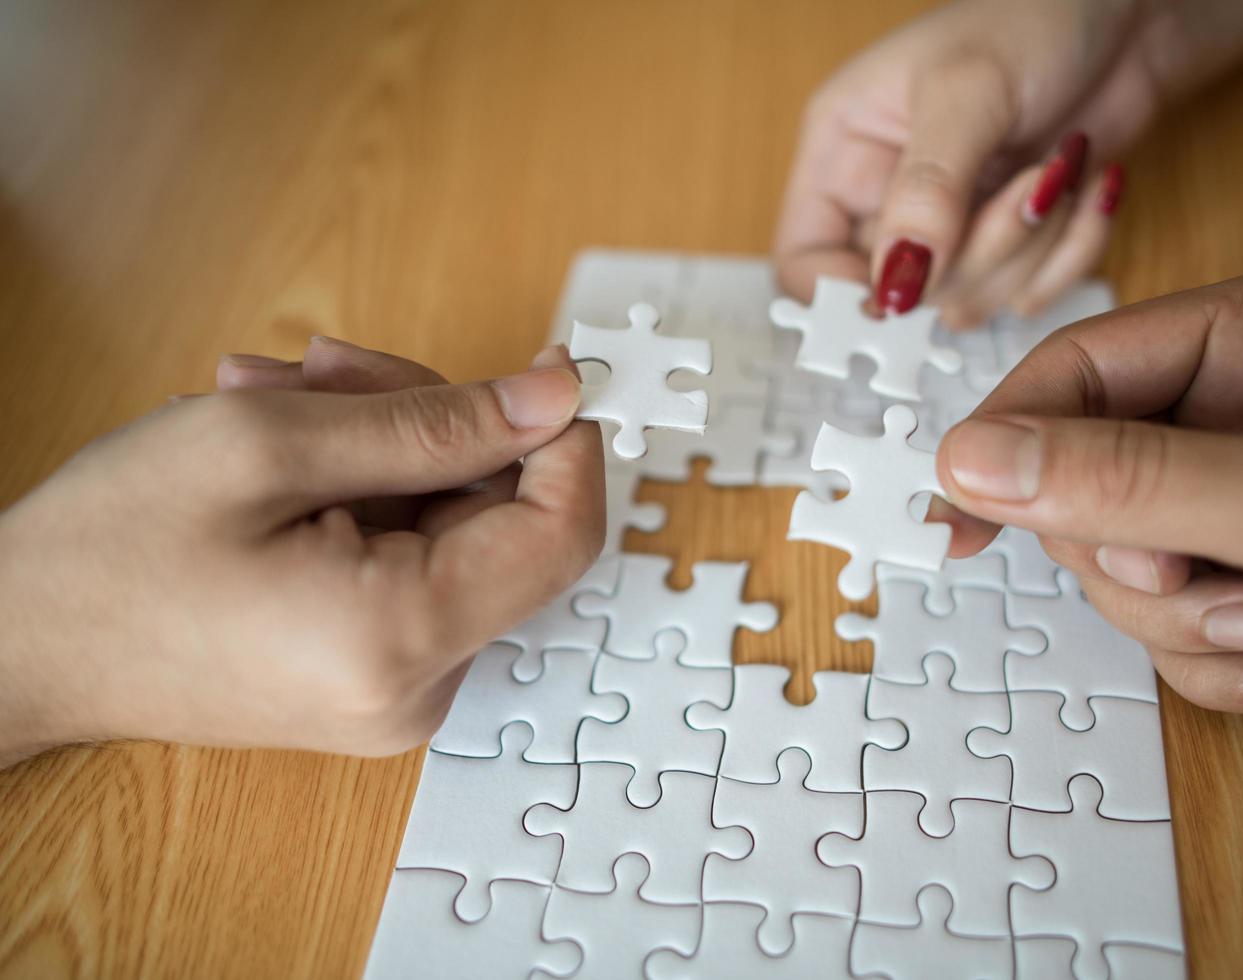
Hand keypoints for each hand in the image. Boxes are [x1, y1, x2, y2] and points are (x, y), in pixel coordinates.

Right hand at [0, 340, 603, 767]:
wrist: (19, 643)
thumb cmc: (111, 549)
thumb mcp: (275, 444)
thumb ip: (437, 422)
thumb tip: (555, 401)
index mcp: (401, 637)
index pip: (561, 536)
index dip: (567, 442)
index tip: (544, 372)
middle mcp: (415, 686)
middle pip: (500, 519)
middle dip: (434, 422)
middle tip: (331, 366)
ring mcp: (393, 686)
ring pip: (450, 525)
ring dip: (382, 443)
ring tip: (274, 398)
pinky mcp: (369, 669)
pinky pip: (411, 556)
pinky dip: (363, 489)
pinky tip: (286, 448)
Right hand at [774, 0, 1242, 323]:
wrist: (1134, 11)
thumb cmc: (1037, 15)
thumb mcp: (968, 92)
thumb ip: (926, 193)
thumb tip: (893, 287)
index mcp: (843, 151)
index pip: (804, 262)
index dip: (846, 292)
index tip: (910, 286)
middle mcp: (888, 198)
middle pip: (899, 295)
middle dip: (978, 253)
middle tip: (1028, 182)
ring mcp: (952, 227)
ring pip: (968, 304)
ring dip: (1033, 248)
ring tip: (1060, 168)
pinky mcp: (1012, 244)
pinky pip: (1029, 297)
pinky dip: (1073, 250)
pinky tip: (1086, 186)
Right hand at [933, 266, 1242, 749]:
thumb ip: (1126, 477)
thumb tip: (972, 459)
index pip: (1077, 369)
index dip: (1010, 441)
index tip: (962, 518)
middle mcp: (1240, 406)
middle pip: (1084, 476)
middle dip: (1138, 558)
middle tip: (1207, 585)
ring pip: (1120, 562)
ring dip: (1185, 622)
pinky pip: (1169, 620)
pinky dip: (1219, 660)